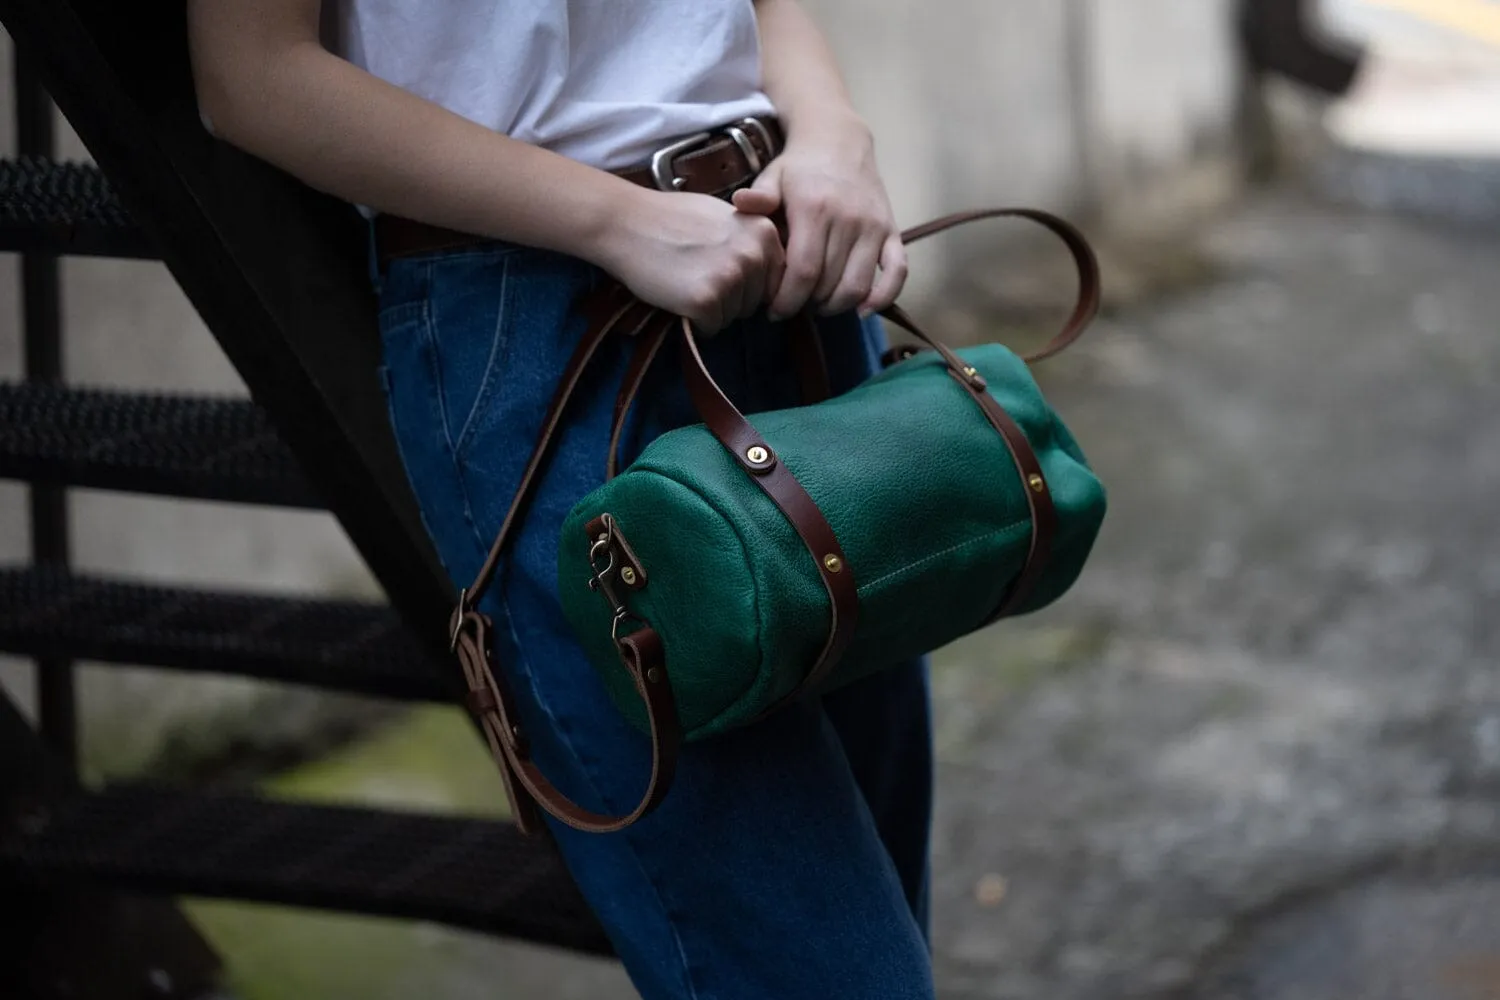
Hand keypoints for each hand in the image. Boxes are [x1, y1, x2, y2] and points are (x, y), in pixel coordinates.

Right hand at [597, 186, 784, 333]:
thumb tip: (772, 272)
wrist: (626, 223)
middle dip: (729, 298)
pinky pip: (711, 328)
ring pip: (733, 317)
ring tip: (685, 280)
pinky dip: (694, 321)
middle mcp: (754, 254)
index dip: (747, 285)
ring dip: (711, 310)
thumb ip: (752, 241)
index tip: (721, 274)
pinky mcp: (707, 300)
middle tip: (696, 273)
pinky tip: (677, 295)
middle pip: (754, 302)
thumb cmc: (671, 218)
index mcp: (764, 232)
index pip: (774, 281)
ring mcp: (731, 277)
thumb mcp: (726, 217)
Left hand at [734, 116, 906, 320]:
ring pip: (858, 285)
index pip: (804, 272)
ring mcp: (874, 226)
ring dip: (836, 306)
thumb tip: (740, 203)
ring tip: (816, 305)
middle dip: (806, 305)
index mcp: (815, 209)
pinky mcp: (892, 230)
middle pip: (828, 284)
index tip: (773, 311)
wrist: (839, 140)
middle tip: (791, 307)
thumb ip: (759, 197)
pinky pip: (898, 271)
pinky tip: (863, 310)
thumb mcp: (773, 176)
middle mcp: (849, 219)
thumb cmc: (799, 167)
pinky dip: (883, 296)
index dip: (788, 300)